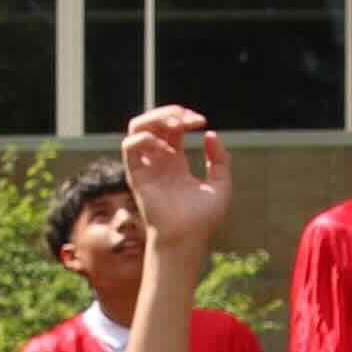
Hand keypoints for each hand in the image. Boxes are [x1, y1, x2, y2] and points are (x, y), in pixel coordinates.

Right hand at [116, 105, 232, 260]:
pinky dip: (146, 138)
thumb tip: (209, 134)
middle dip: (170, 112)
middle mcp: (158, 161)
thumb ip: (219, 159)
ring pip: (137, 127)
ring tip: (177, 125)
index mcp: (175, 161)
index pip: (172, 127)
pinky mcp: (136, 175)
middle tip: (189, 120)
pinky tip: (166, 148)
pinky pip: (130, 145)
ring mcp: (146, 167)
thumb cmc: (203, 219)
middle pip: (153, 121)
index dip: (185, 117)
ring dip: (156, 118)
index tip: (202, 122)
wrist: (187, 238)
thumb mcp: (221, 184)